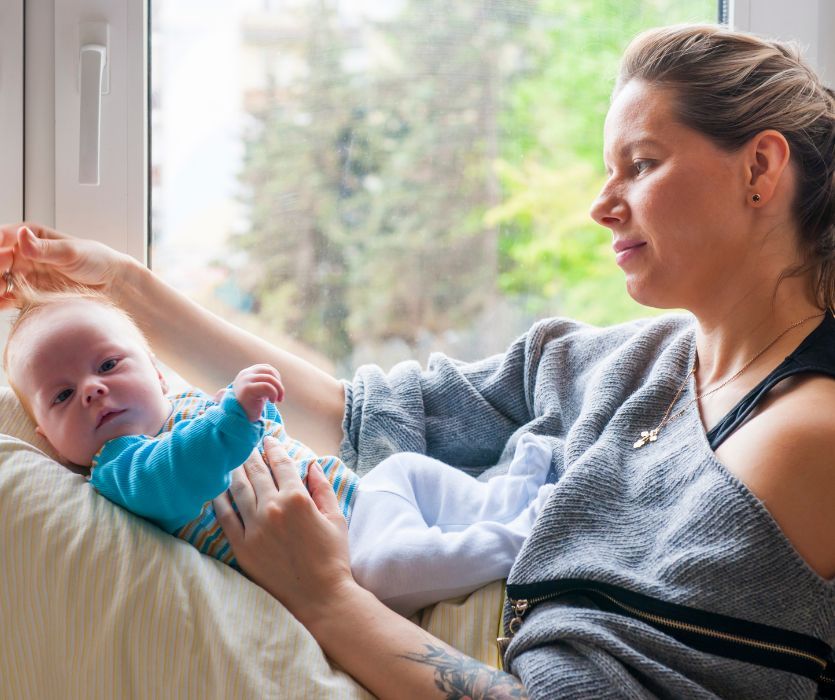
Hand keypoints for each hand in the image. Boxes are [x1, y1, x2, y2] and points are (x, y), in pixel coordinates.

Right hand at [0, 222, 133, 306]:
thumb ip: (46, 248)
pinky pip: (6, 297)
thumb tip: (23, 235)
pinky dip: (0, 300)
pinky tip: (0, 302)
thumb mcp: (72, 252)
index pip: (3, 237)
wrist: (112, 285)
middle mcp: (24, 254)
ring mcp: (24, 275)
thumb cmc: (96, 261)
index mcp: (32, 236)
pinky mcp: (28, 294)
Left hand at [213, 437, 354, 627]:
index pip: (281, 464)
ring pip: (238, 489)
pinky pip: (225, 517)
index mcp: (298, 499)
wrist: (320, 598)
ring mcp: (254, 528)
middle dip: (250, 454)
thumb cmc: (332, 558)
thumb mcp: (336, 518)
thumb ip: (323, 488)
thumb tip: (312, 465)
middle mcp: (273, 508)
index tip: (268, 439)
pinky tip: (218, 489)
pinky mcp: (242, 547)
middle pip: (256, 472)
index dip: (274, 448)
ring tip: (231, 460)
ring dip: (234, 470)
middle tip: (245, 443)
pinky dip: (220, 500)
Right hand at [232, 364, 284, 420]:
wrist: (239, 419)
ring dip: (278, 389)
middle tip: (280, 398)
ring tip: (277, 400)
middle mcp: (245, 374)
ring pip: (270, 378)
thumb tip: (277, 379)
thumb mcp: (258, 391)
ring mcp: (245, 380)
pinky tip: (272, 401)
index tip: (277, 390)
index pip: (266, 368)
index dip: (276, 377)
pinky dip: (274, 393)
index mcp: (247, 373)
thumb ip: (264, 382)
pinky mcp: (248, 389)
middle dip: (279, 384)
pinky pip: (267, 386)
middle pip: (269, 371)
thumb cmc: (251, 407)